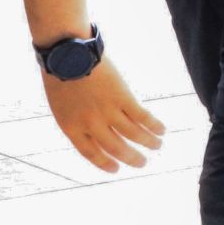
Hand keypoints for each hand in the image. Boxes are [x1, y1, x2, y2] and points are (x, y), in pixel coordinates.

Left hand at [42, 58, 163, 173]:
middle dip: (131, 158)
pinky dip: (154, 125)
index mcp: (72, 128)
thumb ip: (77, 120)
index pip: (92, 153)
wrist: (68, 55)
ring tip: (158, 146)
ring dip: (148, 142)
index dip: (105, 163)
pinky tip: (162, 130)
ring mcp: (108, 112)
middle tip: (142, 163)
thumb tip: (95, 129)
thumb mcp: (61, 105)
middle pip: (116, 147)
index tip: (117, 169)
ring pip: (133, 134)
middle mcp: (92, 124)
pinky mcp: (123, 98)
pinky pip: (142, 117)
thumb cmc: (60, 76)